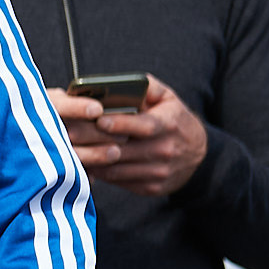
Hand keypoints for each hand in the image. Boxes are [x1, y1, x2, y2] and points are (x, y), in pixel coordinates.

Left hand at [52, 76, 207, 195]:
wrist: (199, 155)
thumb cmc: (175, 120)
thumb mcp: (168, 98)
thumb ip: (148, 87)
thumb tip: (126, 81)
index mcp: (168, 125)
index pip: (143, 126)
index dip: (120, 124)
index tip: (98, 120)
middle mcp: (165, 150)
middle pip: (125, 150)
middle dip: (95, 142)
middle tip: (69, 135)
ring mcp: (159, 171)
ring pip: (118, 169)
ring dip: (93, 160)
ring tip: (70, 149)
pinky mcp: (151, 187)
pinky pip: (120, 181)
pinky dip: (101, 173)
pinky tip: (85, 163)